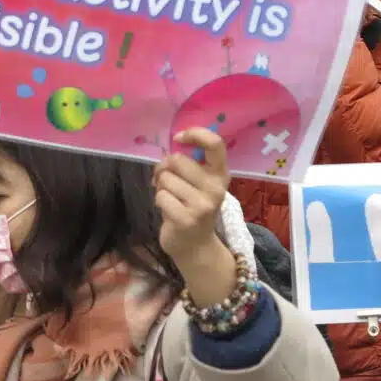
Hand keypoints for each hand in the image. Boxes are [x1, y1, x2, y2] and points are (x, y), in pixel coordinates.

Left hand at [155, 129, 236, 304]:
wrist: (196, 247)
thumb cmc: (192, 207)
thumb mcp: (199, 185)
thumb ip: (189, 166)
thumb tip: (169, 149)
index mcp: (220, 175)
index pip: (215, 144)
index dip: (195, 134)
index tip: (179, 138)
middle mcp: (216, 188)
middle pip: (177, 160)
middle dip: (164, 169)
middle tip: (166, 182)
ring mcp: (202, 205)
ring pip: (166, 179)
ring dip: (161, 188)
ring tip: (171, 200)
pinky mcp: (186, 219)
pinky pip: (161, 196)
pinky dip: (159, 202)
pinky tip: (169, 212)